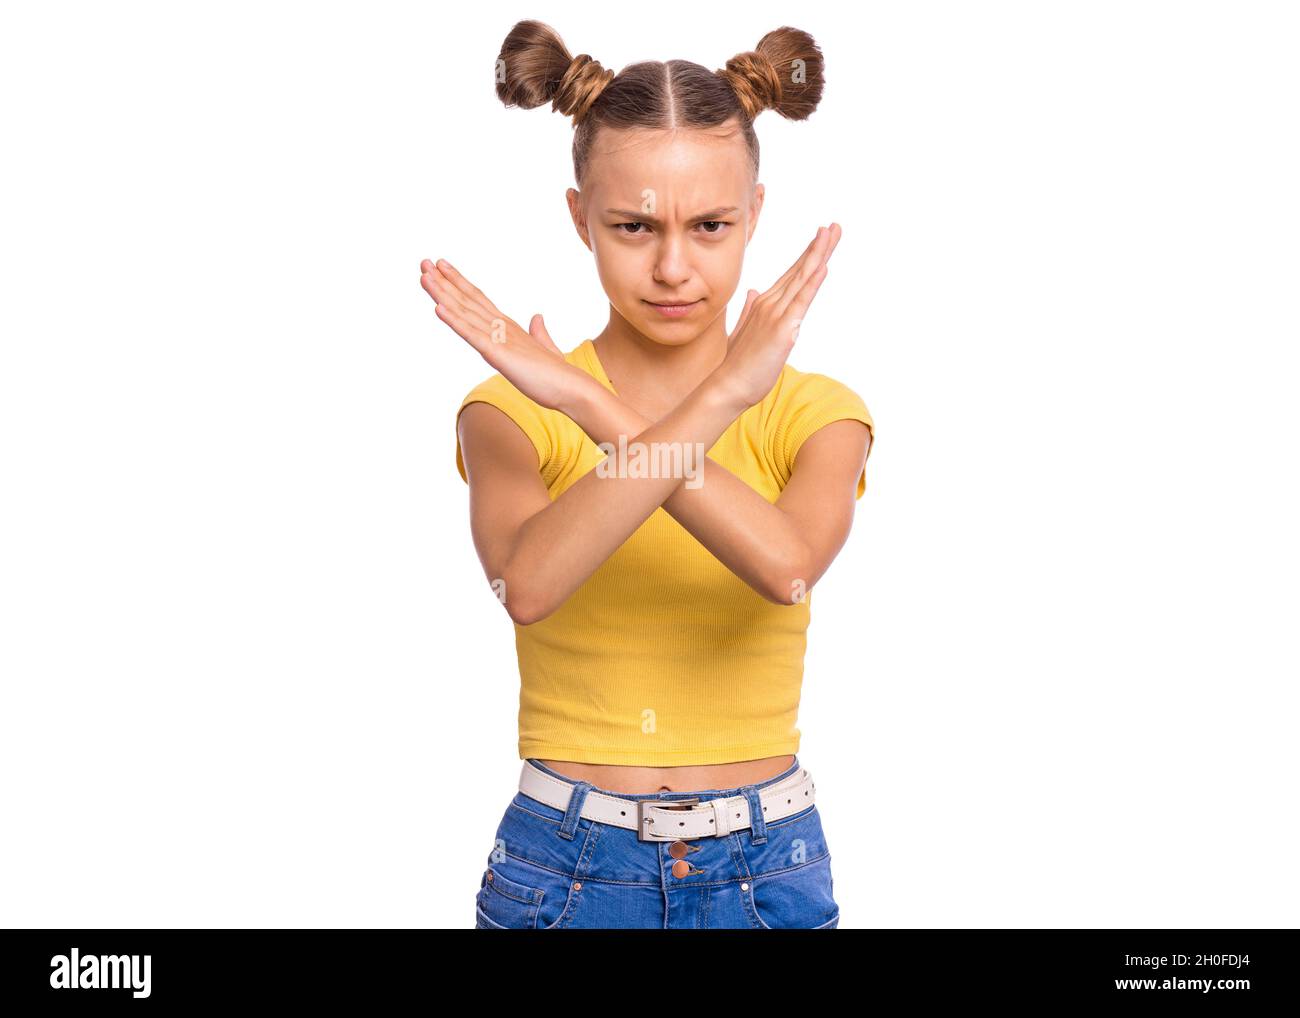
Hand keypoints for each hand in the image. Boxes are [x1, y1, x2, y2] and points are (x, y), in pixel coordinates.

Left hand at [419, 258, 588, 411]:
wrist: (573, 388)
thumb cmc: (558, 375)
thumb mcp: (545, 350)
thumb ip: (539, 333)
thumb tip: (536, 317)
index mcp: (509, 328)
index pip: (479, 300)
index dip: (458, 283)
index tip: (441, 267)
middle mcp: (502, 327)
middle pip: (467, 299)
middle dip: (444, 281)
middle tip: (424, 262)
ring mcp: (500, 339)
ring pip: (465, 312)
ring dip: (442, 293)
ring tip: (424, 275)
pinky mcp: (499, 355)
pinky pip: (472, 336)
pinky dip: (454, 321)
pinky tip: (438, 308)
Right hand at [715, 224, 840, 407]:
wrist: (727, 386)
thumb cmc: (738, 366)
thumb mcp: (744, 332)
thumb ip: (749, 310)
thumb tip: (753, 292)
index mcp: (763, 305)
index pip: (791, 275)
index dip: (807, 255)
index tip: (821, 236)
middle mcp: (769, 304)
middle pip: (799, 270)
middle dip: (818, 247)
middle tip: (835, 226)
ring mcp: (775, 315)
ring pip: (802, 279)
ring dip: (818, 254)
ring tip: (832, 233)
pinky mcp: (782, 330)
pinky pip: (800, 302)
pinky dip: (812, 283)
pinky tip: (822, 266)